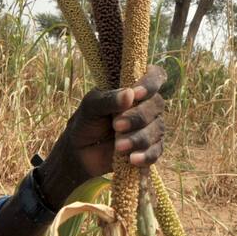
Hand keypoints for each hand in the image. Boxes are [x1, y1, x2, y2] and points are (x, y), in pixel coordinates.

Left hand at [40, 65, 166, 200]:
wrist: (79, 152)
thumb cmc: (86, 122)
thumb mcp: (90, 106)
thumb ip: (108, 99)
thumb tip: (130, 94)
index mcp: (133, 89)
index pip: (155, 76)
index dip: (151, 83)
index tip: (137, 94)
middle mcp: (146, 106)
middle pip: (157, 105)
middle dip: (138, 117)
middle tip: (116, 126)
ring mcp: (150, 127)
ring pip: (157, 129)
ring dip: (138, 138)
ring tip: (118, 146)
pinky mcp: (150, 148)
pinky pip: (156, 151)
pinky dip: (146, 155)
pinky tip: (132, 159)